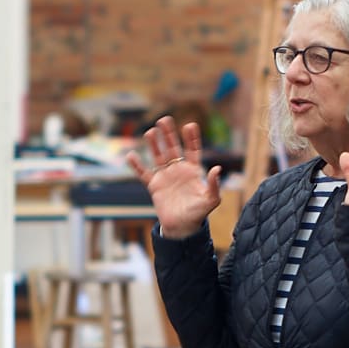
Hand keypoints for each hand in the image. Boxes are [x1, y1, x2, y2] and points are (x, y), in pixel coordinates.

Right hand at [126, 117, 221, 237]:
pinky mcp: (154, 186)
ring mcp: (165, 176)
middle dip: (169, 133)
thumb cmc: (198, 213)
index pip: (192, 149)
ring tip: (150, 132)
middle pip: (172, 147)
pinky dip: (137, 165)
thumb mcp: (210, 200)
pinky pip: (143, 173)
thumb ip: (214, 185)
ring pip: (158, 156)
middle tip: (164, 119)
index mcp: (192, 170)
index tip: (189, 125)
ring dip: (154, 144)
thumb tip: (217, 169)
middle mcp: (178, 170)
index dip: (191, 138)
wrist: (182, 228)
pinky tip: (131, 155)